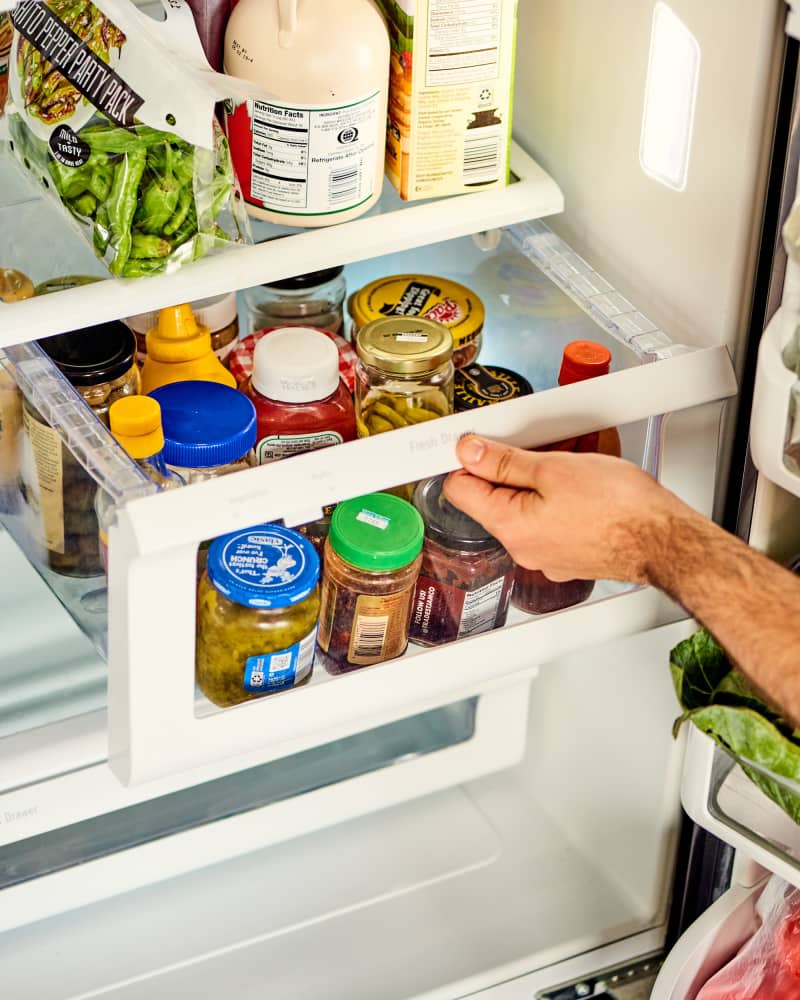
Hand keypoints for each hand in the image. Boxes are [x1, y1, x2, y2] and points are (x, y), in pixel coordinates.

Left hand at [444, 435, 695, 583]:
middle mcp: (523, 548)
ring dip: (541, 481)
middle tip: (541, 448)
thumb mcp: (554, 468)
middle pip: (495, 498)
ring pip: (526, 507)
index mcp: (510, 526)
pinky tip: (584, 486)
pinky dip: (561, 499)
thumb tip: (469, 452)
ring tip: (572, 464)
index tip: (480, 443)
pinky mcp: (568, 555)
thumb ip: (504, 461)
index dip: (467, 460)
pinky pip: (551, 520)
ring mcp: (546, 555)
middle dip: (513, 467)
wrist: (666, 541)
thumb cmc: (621, 508)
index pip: (460, 490)